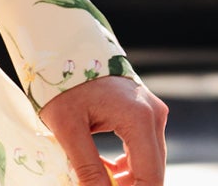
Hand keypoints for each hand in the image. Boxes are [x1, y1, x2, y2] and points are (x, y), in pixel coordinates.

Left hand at [37, 74, 166, 185]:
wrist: (65, 45)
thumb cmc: (63, 81)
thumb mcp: (68, 128)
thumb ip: (86, 167)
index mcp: (139, 118)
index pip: (150, 176)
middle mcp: (154, 114)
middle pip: (153, 170)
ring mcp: (153, 111)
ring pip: (149, 160)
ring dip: (128, 178)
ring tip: (98, 178)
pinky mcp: (145, 110)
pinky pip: (144, 146)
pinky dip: (128, 163)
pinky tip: (105, 167)